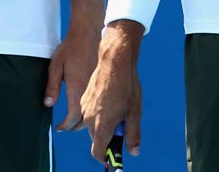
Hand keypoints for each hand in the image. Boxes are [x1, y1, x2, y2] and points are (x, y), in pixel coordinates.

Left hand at [43, 25, 99, 130]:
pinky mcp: (101, 80)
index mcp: (76, 90)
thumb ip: (52, 87)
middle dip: (76, 125)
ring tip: (77, 119)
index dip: (66, 126)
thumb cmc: (70, 48)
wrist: (89, 32)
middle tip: (68, 126)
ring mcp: (97, 86)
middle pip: (85, 119)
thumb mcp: (56, 66)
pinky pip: (97, 99)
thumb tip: (48, 104)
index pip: (72, 118)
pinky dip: (92, 106)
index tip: (60, 128)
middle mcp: (89, 91)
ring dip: (85, 118)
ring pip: (93, 110)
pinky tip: (87, 103)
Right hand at [81, 20, 142, 160]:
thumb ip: (132, 135)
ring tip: (118, 107)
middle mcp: (89, 119)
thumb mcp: (134, 113)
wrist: (114, 61)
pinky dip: (99, 112)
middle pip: (96, 139)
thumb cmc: (126, 86)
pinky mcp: (84, 98)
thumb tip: (133, 151)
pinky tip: (111, 99)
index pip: (98, 153)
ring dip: (103, 123)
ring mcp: (85, 108)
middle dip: (108, 137)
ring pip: (92, 125)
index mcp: (101, 125)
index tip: (114, 157)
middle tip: (123, 124)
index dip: (106, 158)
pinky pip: (90, 112)